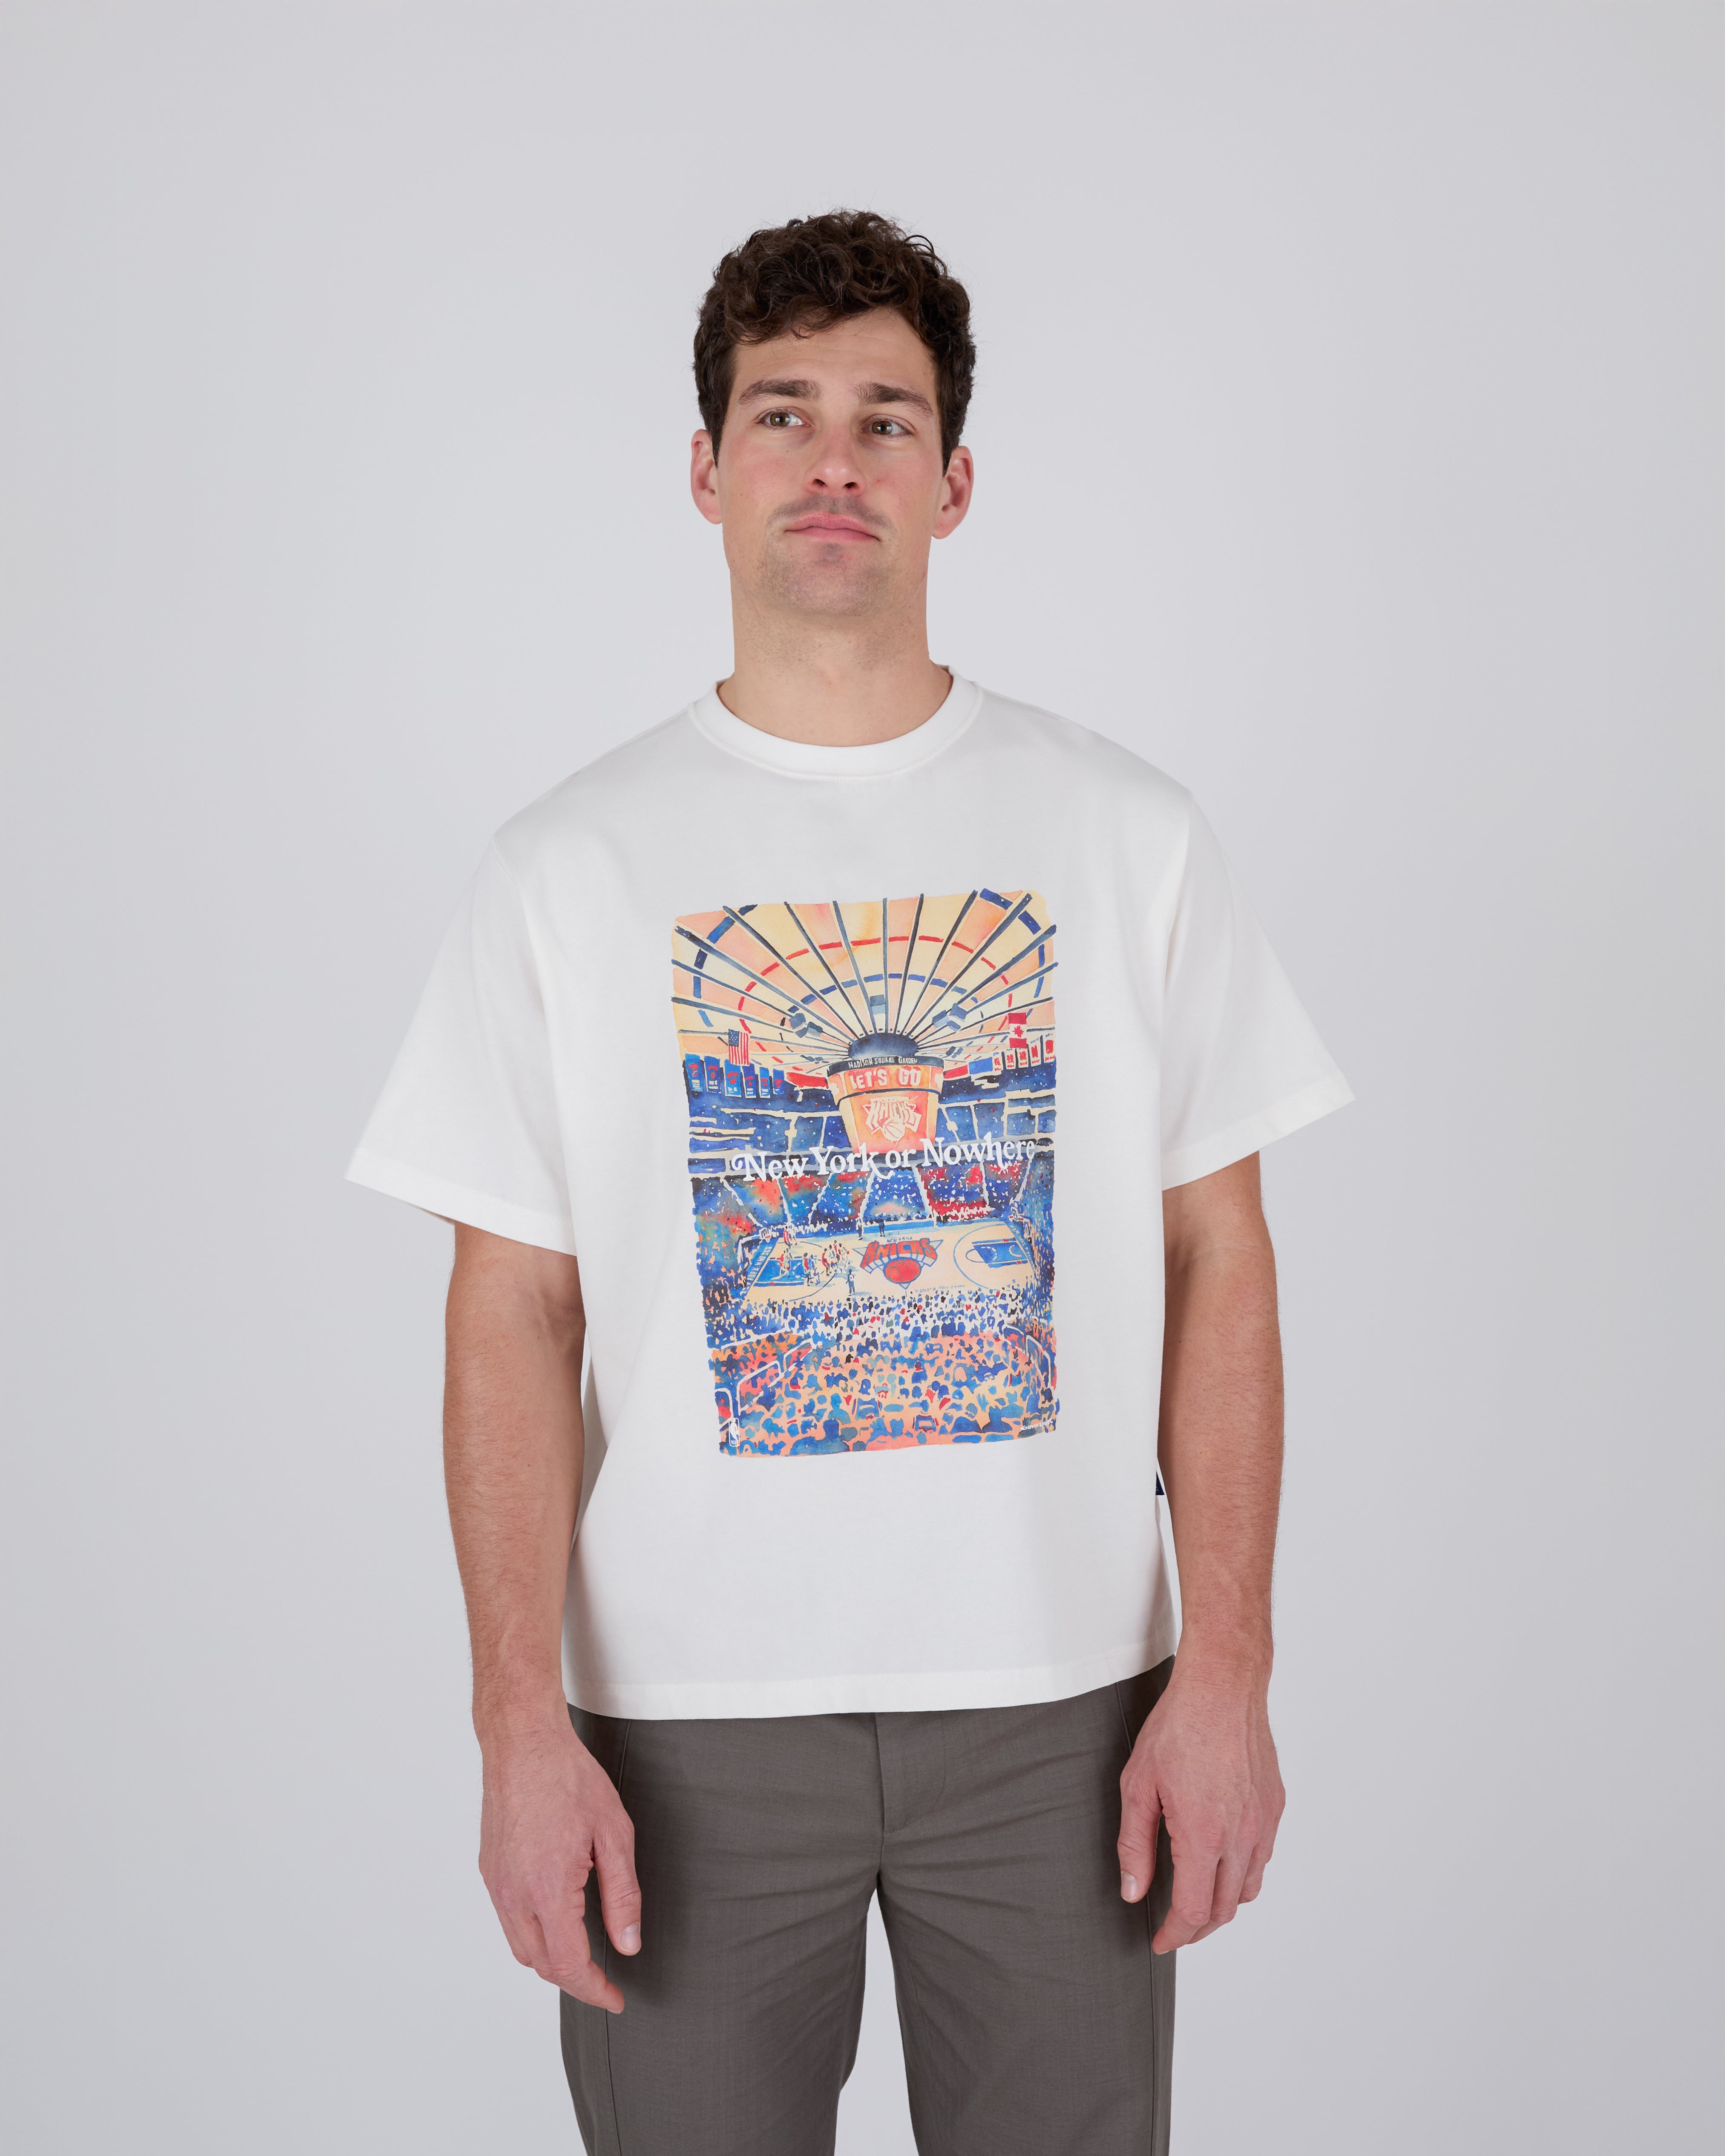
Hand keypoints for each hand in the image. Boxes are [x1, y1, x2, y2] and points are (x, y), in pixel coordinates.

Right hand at [477, 1711, 640, 2010]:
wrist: (523, 1742)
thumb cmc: (569, 1778)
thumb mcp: (614, 1834)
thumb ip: (622, 1895)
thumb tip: (627, 1943)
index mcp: (547, 1890)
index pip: (569, 1965)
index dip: (594, 1990)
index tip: (615, 1999)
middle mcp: (514, 1894)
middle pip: (541, 1964)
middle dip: (574, 1979)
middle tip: (605, 1979)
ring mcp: (496, 1884)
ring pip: (521, 1946)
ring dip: (551, 1959)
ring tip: (583, 1954)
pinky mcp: (489, 1870)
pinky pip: (509, 1920)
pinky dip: (532, 1933)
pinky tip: (556, 1918)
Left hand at [1117, 1657, 1284, 1952]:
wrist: (1223, 1685)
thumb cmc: (1178, 1727)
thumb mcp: (1137, 1785)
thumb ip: (1134, 1844)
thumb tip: (1134, 1891)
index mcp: (1203, 1835)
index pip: (1193, 1911)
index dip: (1175, 1935)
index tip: (1160, 1941)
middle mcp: (1241, 1836)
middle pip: (1223, 1909)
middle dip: (1197, 1927)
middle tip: (1174, 1926)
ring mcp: (1263, 1822)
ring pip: (1248, 1888)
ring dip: (1222, 1904)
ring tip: (1196, 1899)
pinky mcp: (1275, 1806)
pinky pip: (1262, 1857)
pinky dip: (1242, 1873)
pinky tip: (1221, 1860)